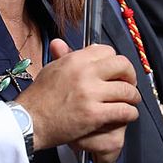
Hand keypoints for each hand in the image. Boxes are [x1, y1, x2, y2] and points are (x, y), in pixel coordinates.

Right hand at [14, 38, 138, 162]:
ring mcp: (91, 94)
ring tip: (130, 102)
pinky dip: (130, 113)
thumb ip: (63, 56)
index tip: (115, 71)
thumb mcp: (50, 69)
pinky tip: (127, 115)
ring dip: (133, 97)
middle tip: (129, 85)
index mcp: (75, 60)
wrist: (29, 120)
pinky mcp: (94, 114)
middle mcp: (85, 73)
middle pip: (123, 66)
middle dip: (130, 75)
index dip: (114, 61)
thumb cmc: (39, 97)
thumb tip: (61, 43)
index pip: (107, 51)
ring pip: (127, 91)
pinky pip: (124, 111)